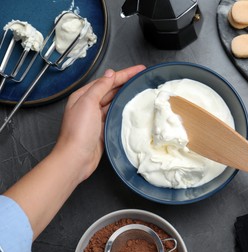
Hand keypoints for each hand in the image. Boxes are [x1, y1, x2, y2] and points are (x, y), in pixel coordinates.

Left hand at [53, 65, 144, 182]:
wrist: (76, 158)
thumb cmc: (79, 131)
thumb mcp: (88, 103)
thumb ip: (100, 87)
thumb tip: (110, 74)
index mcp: (83, 96)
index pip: (107, 80)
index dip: (124, 74)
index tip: (139, 69)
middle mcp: (89, 105)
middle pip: (111, 89)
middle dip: (126, 82)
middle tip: (142, 77)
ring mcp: (96, 117)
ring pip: (114, 101)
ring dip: (126, 94)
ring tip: (140, 89)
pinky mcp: (103, 128)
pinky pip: (115, 114)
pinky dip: (124, 109)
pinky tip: (132, 108)